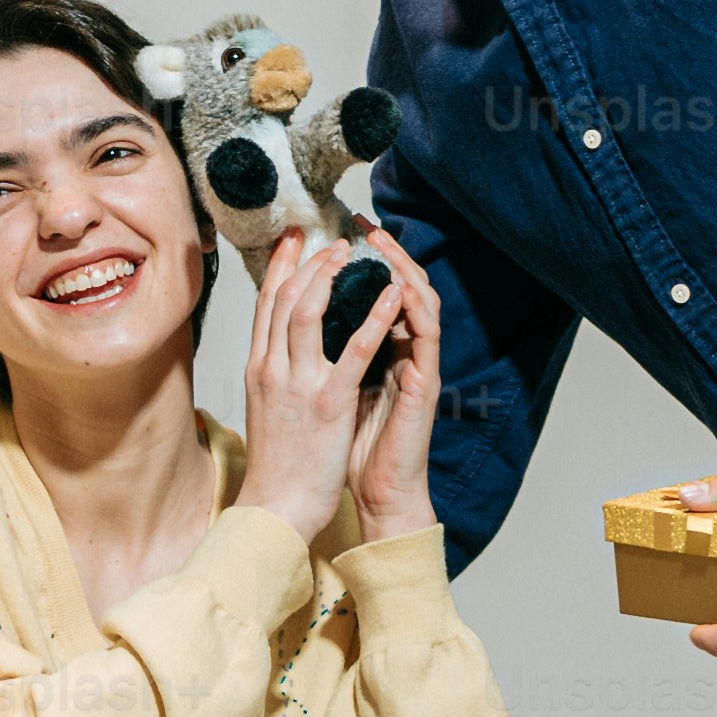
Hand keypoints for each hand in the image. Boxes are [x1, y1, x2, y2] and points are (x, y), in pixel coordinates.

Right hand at [235, 232, 399, 543]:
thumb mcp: (266, 407)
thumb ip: (274, 373)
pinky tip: (390, 295)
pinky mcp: (328, 402)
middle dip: (307, 260)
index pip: (265, 304)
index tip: (295, 239)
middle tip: (329, 236)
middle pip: (284, 297)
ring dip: (331, 275)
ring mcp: (299, 383)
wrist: (276, 507)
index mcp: (258, 368)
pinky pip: (354, 349)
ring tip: (353, 252)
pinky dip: (373, 317)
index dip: (281, 266)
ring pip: (307, 311)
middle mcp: (271, 368)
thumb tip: (283, 347)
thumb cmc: (277, 464)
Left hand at [342, 237, 444, 541]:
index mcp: (373, 351)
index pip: (368, 293)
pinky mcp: (425, 382)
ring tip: (381, 241)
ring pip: (418, 299)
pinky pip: (426, 333)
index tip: (327, 233)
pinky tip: (398, 283)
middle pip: (397, 285)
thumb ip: (322, 359)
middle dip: (381, 250)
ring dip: (401, 267)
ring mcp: (416, 364)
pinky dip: (413, 306)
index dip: (351, 263)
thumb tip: (290, 330)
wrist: (375, 495)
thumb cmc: (347, 449)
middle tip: (361, 221)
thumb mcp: (326, 392)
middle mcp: (399, 351)